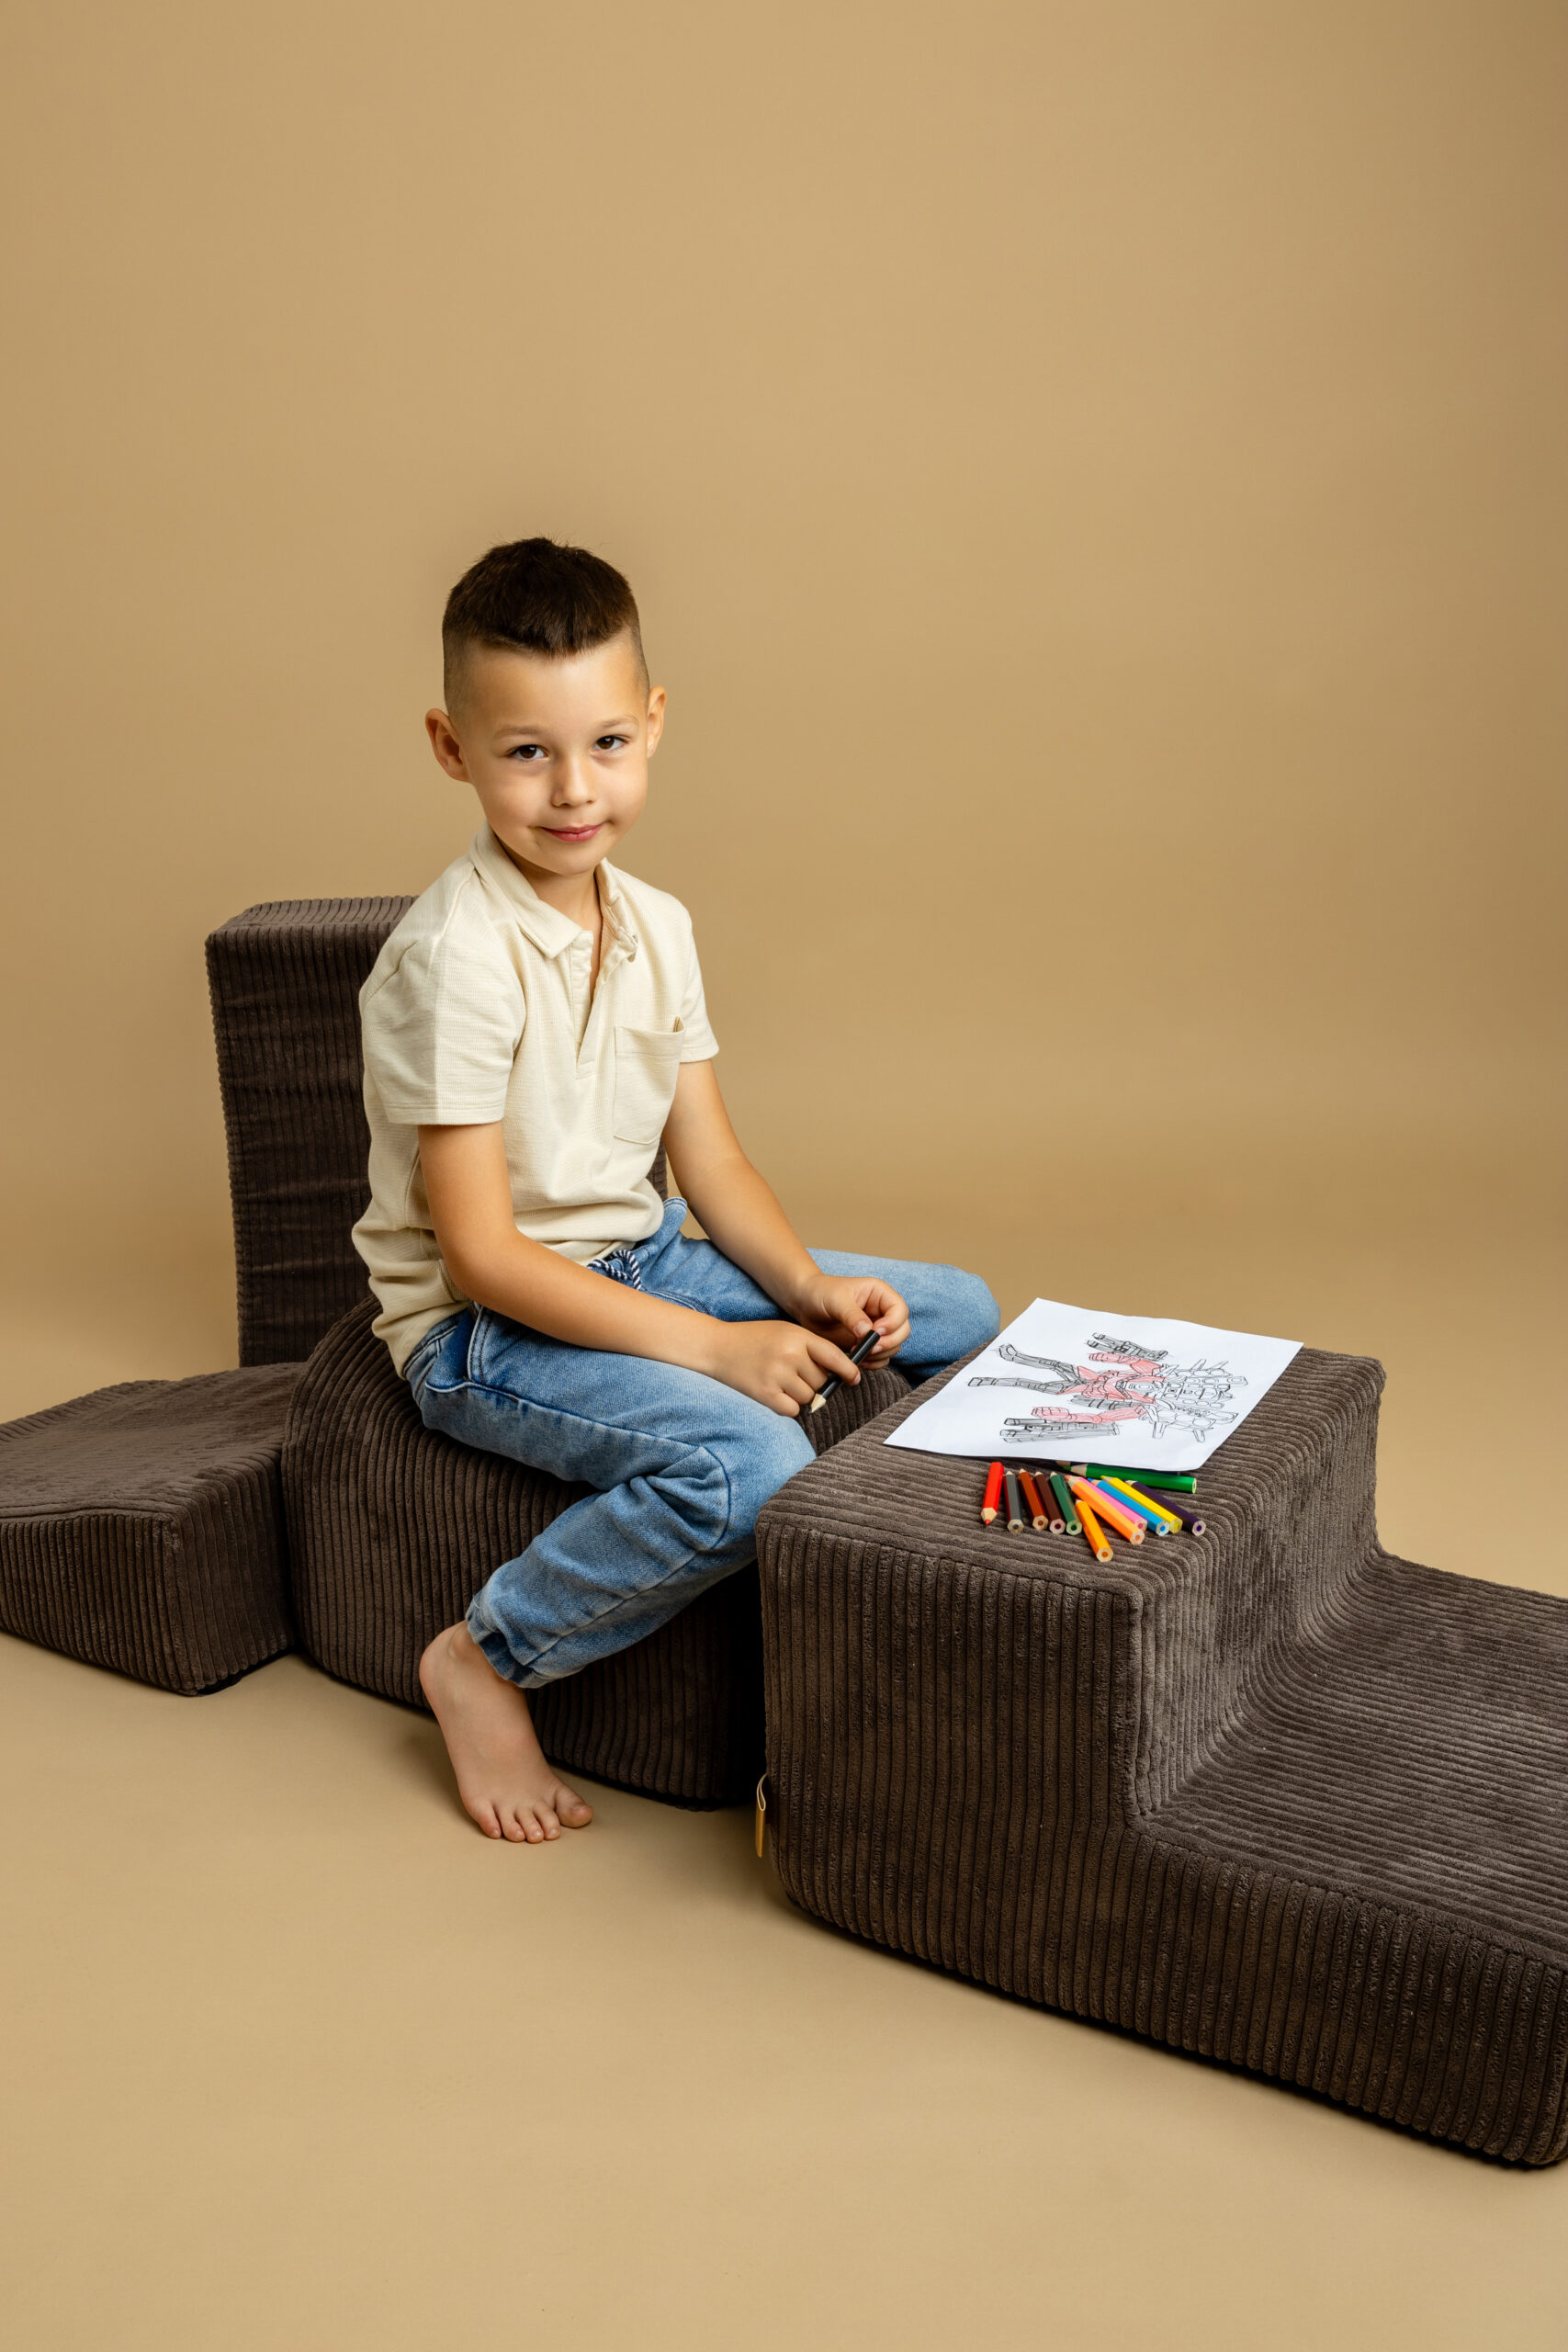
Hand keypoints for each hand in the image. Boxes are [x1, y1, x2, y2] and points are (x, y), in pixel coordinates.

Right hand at [700, 1319, 862, 1417]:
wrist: (717, 1346)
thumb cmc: (755, 1339)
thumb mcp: (786, 1332)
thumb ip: (811, 1348)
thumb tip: (837, 1373)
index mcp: (798, 1336)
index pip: (834, 1357)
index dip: (849, 1370)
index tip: (854, 1378)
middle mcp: (790, 1355)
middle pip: (822, 1381)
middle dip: (815, 1382)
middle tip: (796, 1375)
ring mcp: (777, 1375)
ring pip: (809, 1397)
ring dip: (801, 1395)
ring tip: (782, 1381)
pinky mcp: (765, 1394)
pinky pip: (792, 1409)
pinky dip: (788, 1406)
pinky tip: (776, 1393)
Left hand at [788, 1273, 909, 1366]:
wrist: (805, 1304)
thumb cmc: (821, 1293)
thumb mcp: (835, 1299)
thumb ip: (852, 1315)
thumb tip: (867, 1331)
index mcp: (880, 1294)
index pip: (900, 1310)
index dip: (893, 1324)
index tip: (876, 1332)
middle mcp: (882, 1311)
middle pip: (902, 1331)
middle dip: (889, 1342)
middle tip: (869, 1348)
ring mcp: (876, 1329)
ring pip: (894, 1346)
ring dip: (880, 1354)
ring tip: (857, 1352)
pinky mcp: (867, 1343)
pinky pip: (881, 1357)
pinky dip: (874, 1362)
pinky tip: (858, 1360)